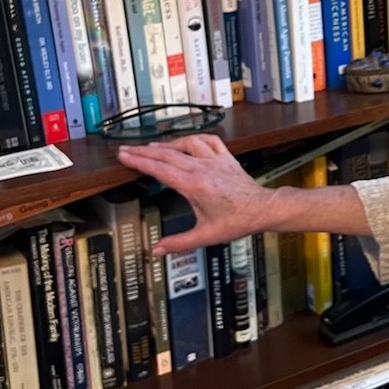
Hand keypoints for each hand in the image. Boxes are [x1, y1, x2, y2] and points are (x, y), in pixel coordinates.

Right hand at [117, 134, 273, 252]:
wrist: (263, 209)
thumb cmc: (238, 221)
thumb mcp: (206, 235)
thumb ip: (179, 242)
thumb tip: (158, 250)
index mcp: (194, 185)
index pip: (159, 169)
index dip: (139, 162)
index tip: (124, 157)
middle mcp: (203, 168)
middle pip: (166, 154)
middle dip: (143, 151)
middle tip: (126, 150)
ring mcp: (215, 160)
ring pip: (186, 143)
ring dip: (166, 143)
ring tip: (151, 147)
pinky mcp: (226, 158)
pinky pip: (208, 140)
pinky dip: (194, 138)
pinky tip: (186, 141)